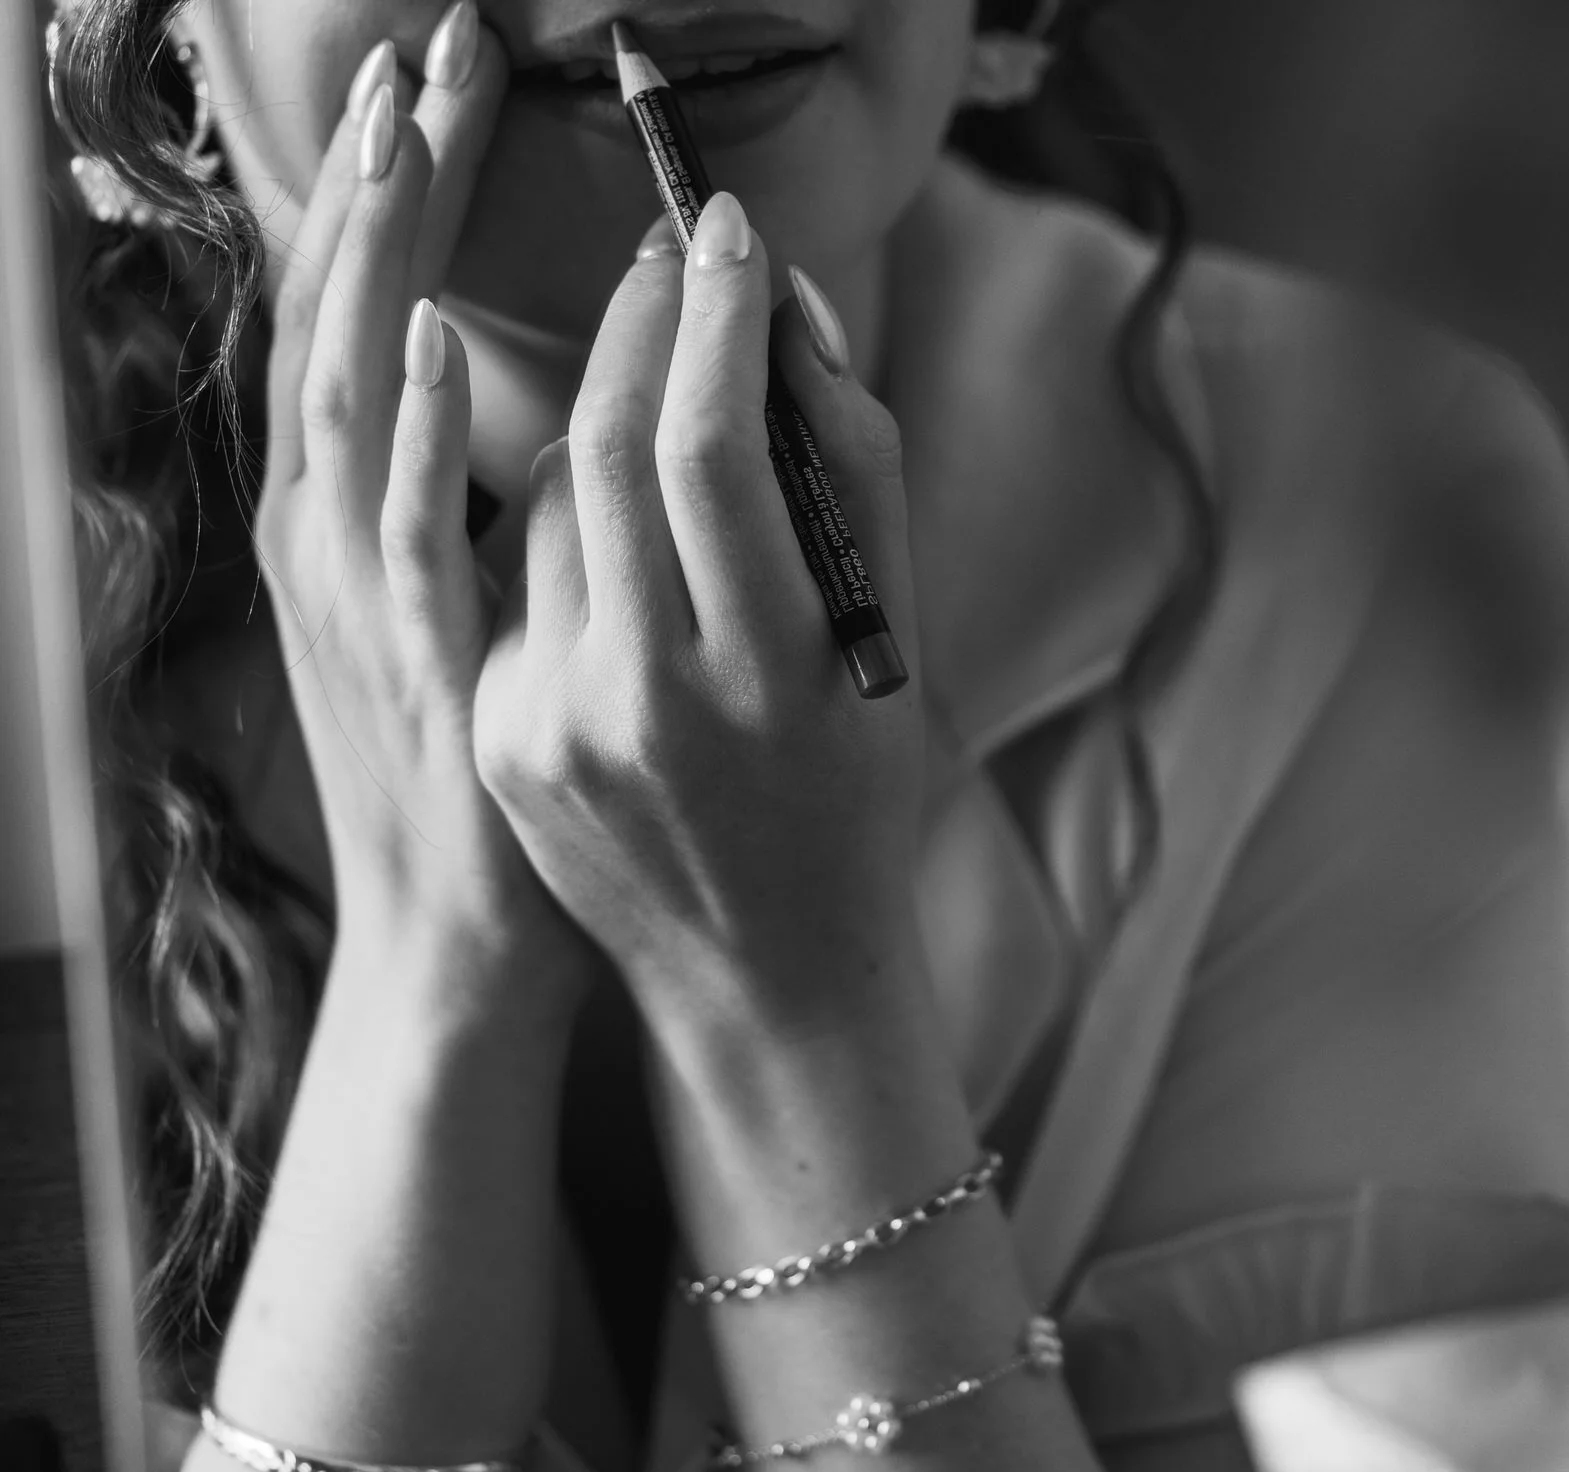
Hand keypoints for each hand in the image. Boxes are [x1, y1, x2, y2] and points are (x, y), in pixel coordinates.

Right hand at [257, 12, 578, 984]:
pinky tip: (411, 331)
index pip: (364, 311)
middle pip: (338, 312)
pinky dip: (397, 424)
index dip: (390, 193)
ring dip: (375, 251)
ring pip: (344, 390)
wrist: (468, 945)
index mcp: (358, 514)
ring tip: (402, 122)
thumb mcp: (509, 610)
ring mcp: (352, 599)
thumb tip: (593, 394)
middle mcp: (330, 535)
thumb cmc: (506, 771)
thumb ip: (535, 502)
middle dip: (377, 177)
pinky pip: (394, 531)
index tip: (429, 76)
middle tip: (416, 46)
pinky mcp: (403, 668)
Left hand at [473, 193, 926, 1036]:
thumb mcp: (895, 642)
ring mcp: (554, 726)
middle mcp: (646, 700)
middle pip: (605, 445)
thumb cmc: (855, 790)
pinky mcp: (498, 740)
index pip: (713, 445)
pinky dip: (570, 524)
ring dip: (607, 420)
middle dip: (639, 321)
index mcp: (770, 675)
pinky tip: (621, 543)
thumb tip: (791, 316)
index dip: (713, 316)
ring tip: (662, 407)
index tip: (724, 229)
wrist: (769, 972)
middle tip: (670, 258)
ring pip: (549, 499)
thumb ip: (856, 473)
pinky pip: (519, 578)